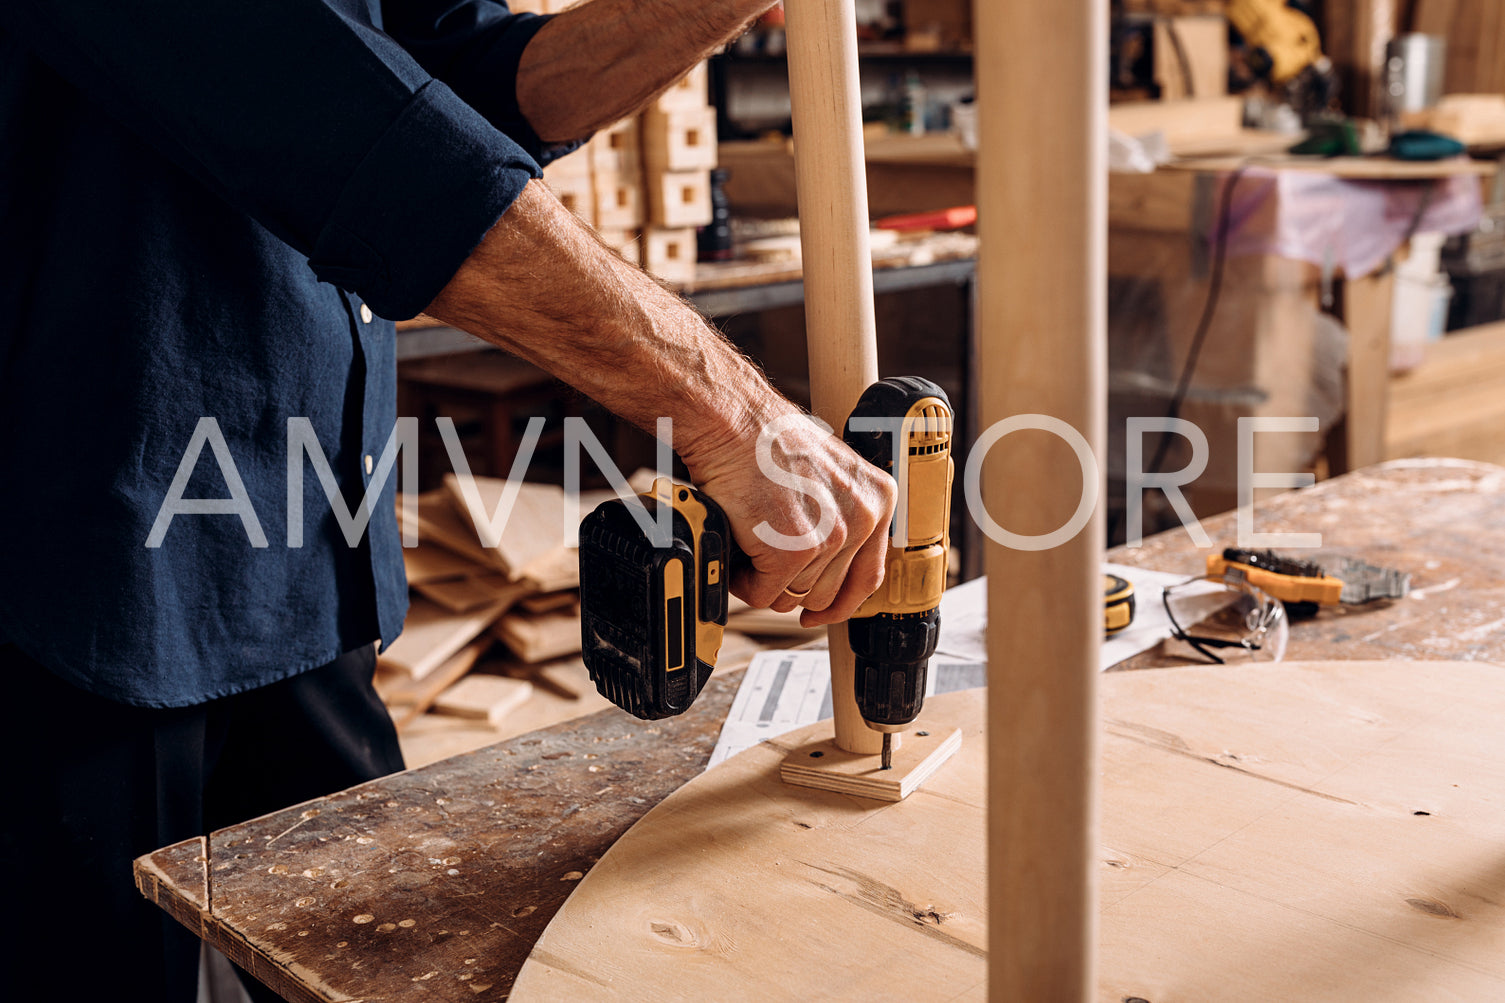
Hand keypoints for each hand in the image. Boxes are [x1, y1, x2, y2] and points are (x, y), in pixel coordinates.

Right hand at [680, 399, 895, 626]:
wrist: (735, 423)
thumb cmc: (767, 441)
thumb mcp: (827, 474)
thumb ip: (840, 515)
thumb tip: (827, 565)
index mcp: (878, 499)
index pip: (869, 575)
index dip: (840, 602)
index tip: (819, 611)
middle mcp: (863, 518)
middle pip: (827, 592)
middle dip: (791, 586)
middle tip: (765, 564)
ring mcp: (831, 536)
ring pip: (794, 596)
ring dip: (765, 582)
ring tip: (749, 547)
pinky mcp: (793, 550)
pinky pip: (764, 595)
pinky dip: (744, 582)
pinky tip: (738, 552)